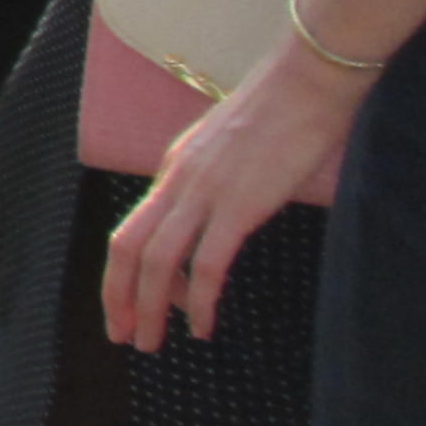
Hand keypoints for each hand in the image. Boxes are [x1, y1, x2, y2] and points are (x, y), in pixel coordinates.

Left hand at [105, 42, 369, 347]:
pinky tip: (202, 326)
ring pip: (157, 260)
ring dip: (150, 307)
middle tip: (122, 337)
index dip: (120, 274)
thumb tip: (209, 219)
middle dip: (119, 297)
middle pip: (128, 248)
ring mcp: (206, 193)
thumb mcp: (227, 148)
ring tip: (152, 343)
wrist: (307, 83)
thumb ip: (210, 180)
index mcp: (172, 168)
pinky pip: (207, 263)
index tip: (122, 308)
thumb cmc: (279, 114)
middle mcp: (177, 181)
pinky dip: (199, 300)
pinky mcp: (240, 206)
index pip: (131, 229)